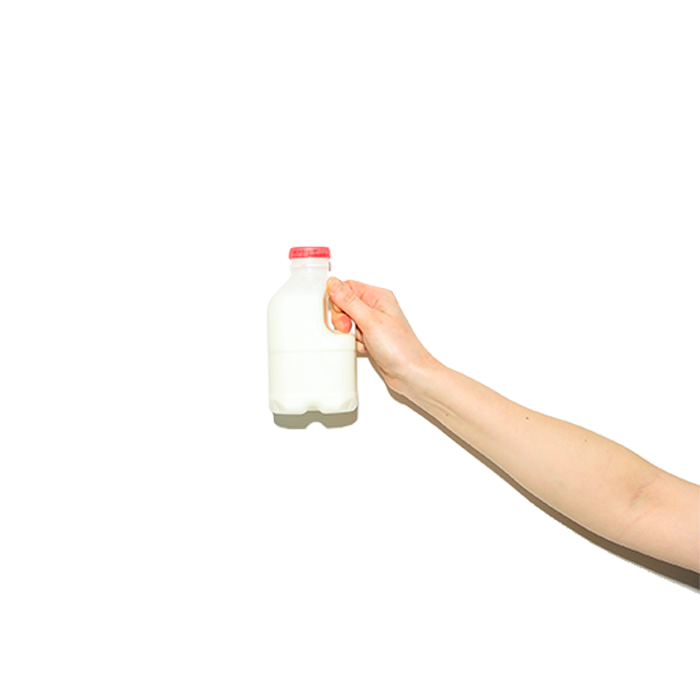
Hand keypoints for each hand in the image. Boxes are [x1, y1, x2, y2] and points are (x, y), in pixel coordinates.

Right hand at [326, 278, 435, 394]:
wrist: (410, 373)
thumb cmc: (400, 347)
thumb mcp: (370, 320)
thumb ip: (349, 301)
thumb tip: (333, 283)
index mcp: (378, 297)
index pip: (347, 287)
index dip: (339, 300)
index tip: (342, 314)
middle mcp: (376, 308)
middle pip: (344, 305)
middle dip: (343, 320)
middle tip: (351, 329)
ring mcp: (373, 324)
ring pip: (347, 323)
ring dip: (350, 334)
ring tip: (363, 340)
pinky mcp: (370, 338)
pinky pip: (351, 336)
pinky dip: (354, 343)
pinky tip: (366, 347)